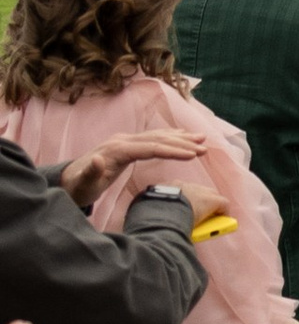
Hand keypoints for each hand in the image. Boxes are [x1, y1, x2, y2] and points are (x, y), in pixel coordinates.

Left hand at [58, 124, 210, 210]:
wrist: (69, 181)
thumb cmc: (78, 187)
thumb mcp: (83, 185)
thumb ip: (90, 172)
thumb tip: (96, 159)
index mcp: (116, 149)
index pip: (150, 147)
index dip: (171, 150)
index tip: (192, 156)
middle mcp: (122, 141)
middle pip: (157, 138)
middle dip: (182, 142)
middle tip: (204, 148)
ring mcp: (125, 141)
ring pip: (157, 136)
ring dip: (180, 137)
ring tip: (202, 139)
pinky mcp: (127, 145)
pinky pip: (152, 139)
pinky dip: (169, 137)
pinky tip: (182, 136)